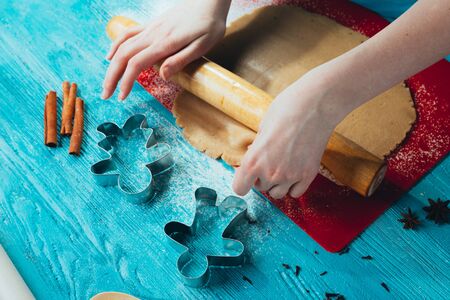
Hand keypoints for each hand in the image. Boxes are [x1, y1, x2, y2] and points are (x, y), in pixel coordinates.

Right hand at [102, 0, 230, 99]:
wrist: (208, 0)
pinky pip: (128, 34)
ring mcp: (150, 28)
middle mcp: (153, 35)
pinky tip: (111, 56)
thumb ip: (181, 60)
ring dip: (111, 65)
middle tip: (105, 95)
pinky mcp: (152, 25)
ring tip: (107, 81)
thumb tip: (163, 76)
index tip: (122, 97)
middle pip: (123, 56)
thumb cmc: (209, 24)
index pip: (136, 64)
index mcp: (165, 43)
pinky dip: (116, 45)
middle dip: (112, 77)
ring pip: (123, 45)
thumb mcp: (202, 45)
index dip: (126, 82)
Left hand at [232, 69, 345, 198]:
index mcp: (253, 161)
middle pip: (260, 188)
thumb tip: (254, 157)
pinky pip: (296, 193)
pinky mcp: (308, 175)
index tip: (248, 174)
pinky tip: (295, 171)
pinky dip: (293, 186)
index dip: (243, 181)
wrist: (315, 105)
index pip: (239, 188)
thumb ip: (257, 149)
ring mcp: (291, 177)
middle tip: (270, 159)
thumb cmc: (286, 110)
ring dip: (277, 184)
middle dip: (262, 177)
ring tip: (282, 165)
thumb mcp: (262, 128)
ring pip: (278, 194)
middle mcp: (270, 173)